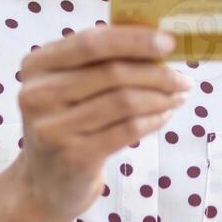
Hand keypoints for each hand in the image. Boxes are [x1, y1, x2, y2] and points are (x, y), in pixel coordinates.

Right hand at [7, 24, 192, 221]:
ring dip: (160, 97)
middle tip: (183, 78)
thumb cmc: (68, 122)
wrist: (46, 182)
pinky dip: (153, 120)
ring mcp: (53, 127)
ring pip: (123, 101)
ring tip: (178, 97)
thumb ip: (102, 60)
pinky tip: (164, 116)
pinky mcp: (73, 156)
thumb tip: (158, 40)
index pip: (91, 42)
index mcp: (37, 65)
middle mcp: (37, 94)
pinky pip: (127, 130)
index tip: (169, 42)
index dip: (134, 39)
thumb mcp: (70, 86)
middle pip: (112, 72)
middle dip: (157, 73)